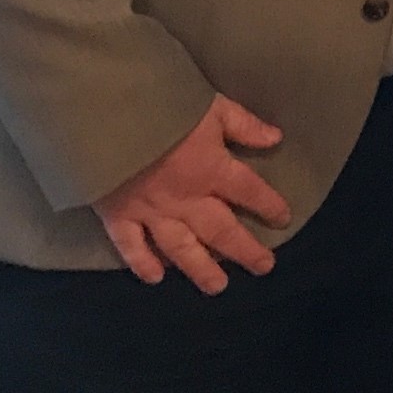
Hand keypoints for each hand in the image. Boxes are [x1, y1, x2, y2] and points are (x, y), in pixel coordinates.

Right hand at [92, 94, 290, 294]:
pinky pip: (132, 247)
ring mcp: (151, 212)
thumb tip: (276, 138)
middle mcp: (186, 199)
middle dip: (245, 251)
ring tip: (219, 287)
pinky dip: (143, 264)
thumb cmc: (163, 105)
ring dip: (201, 269)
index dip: (269, 205)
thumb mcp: (212, 106)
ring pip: (182, 248)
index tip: (284, 219)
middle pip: (222, 231)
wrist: (107, 116)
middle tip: (264, 267)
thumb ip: (244, 125)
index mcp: (212, 170)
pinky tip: (156, 278)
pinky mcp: (118, 217)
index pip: (249, 192)